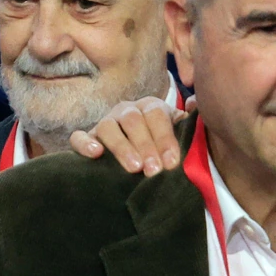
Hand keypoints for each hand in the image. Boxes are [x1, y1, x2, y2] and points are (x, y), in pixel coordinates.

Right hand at [70, 96, 191, 175]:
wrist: (140, 154)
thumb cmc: (162, 146)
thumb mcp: (178, 134)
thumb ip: (188, 124)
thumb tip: (196, 104)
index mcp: (150, 107)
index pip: (156, 115)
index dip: (164, 137)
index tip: (172, 162)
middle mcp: (127, 111)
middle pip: (133, 121)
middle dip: (145, 145)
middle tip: (154, 170)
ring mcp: (105, 122)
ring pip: (107, 127)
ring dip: (121, 147)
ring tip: (134, 168)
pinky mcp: (87, 137)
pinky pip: (78, 136)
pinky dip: (84, 143)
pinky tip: (96, 154)